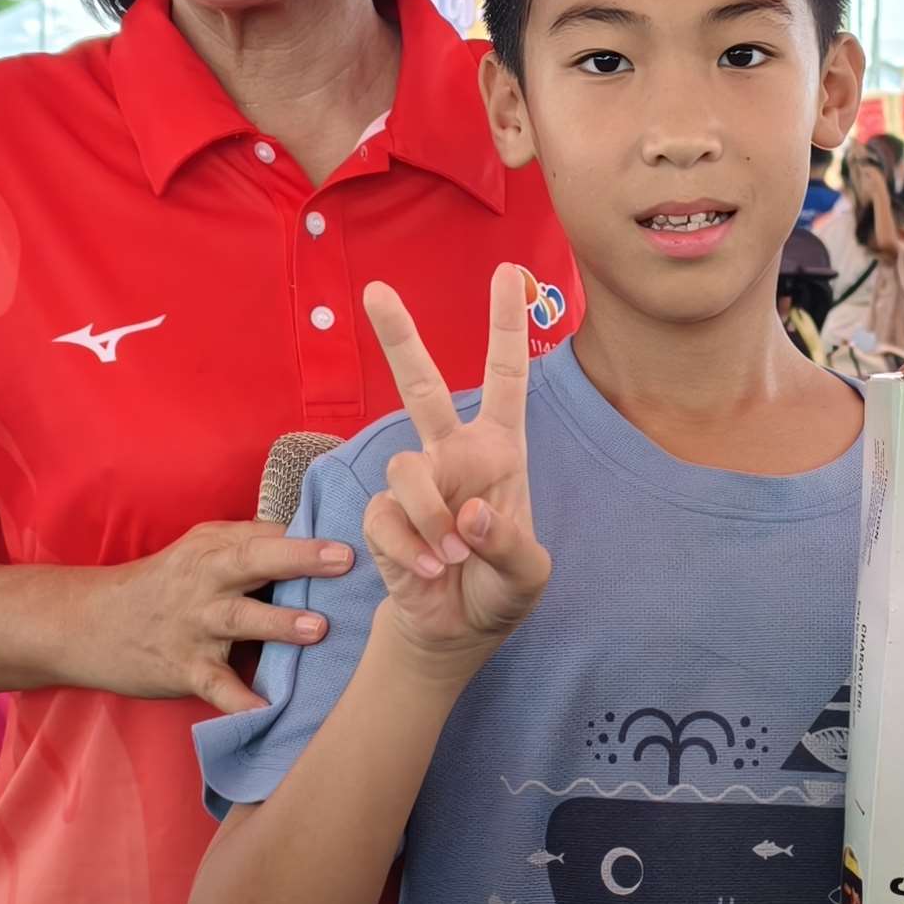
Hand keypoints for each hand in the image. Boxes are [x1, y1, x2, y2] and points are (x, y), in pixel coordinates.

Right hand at [102, 520, 355, 715]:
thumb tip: (311, 538)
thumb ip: (248, 545)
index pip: (266, 535)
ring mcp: (193, 625)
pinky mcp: (182, 667)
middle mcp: (204, 581)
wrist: (87, 624)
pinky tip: (268, 712)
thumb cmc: (160, 586)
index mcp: (213, 548)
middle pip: (251, 562)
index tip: (360, 533)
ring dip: (278, 623)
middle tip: (344, 560)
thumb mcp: (198, 551)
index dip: (310, 535)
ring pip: (238, 620)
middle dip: (298, 560)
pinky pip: (215, 685)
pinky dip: (240, 700)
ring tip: (318, 629)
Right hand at [358, 263, 548, 672]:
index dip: (507, 325)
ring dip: (432, 519)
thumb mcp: (528, 573)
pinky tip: (429, 570)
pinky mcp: (382, 515)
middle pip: (422, 386)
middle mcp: (453, 455)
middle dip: (398, 337)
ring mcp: (414, 483)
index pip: (506, 378)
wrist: (456, 631)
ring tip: (452, 559)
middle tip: (376, 289)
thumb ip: (507, 541)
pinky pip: (386, 517)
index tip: (506, 272)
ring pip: (407, 470)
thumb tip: (468, 514)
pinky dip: (411, 549)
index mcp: (500, 451)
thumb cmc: (500, 589)